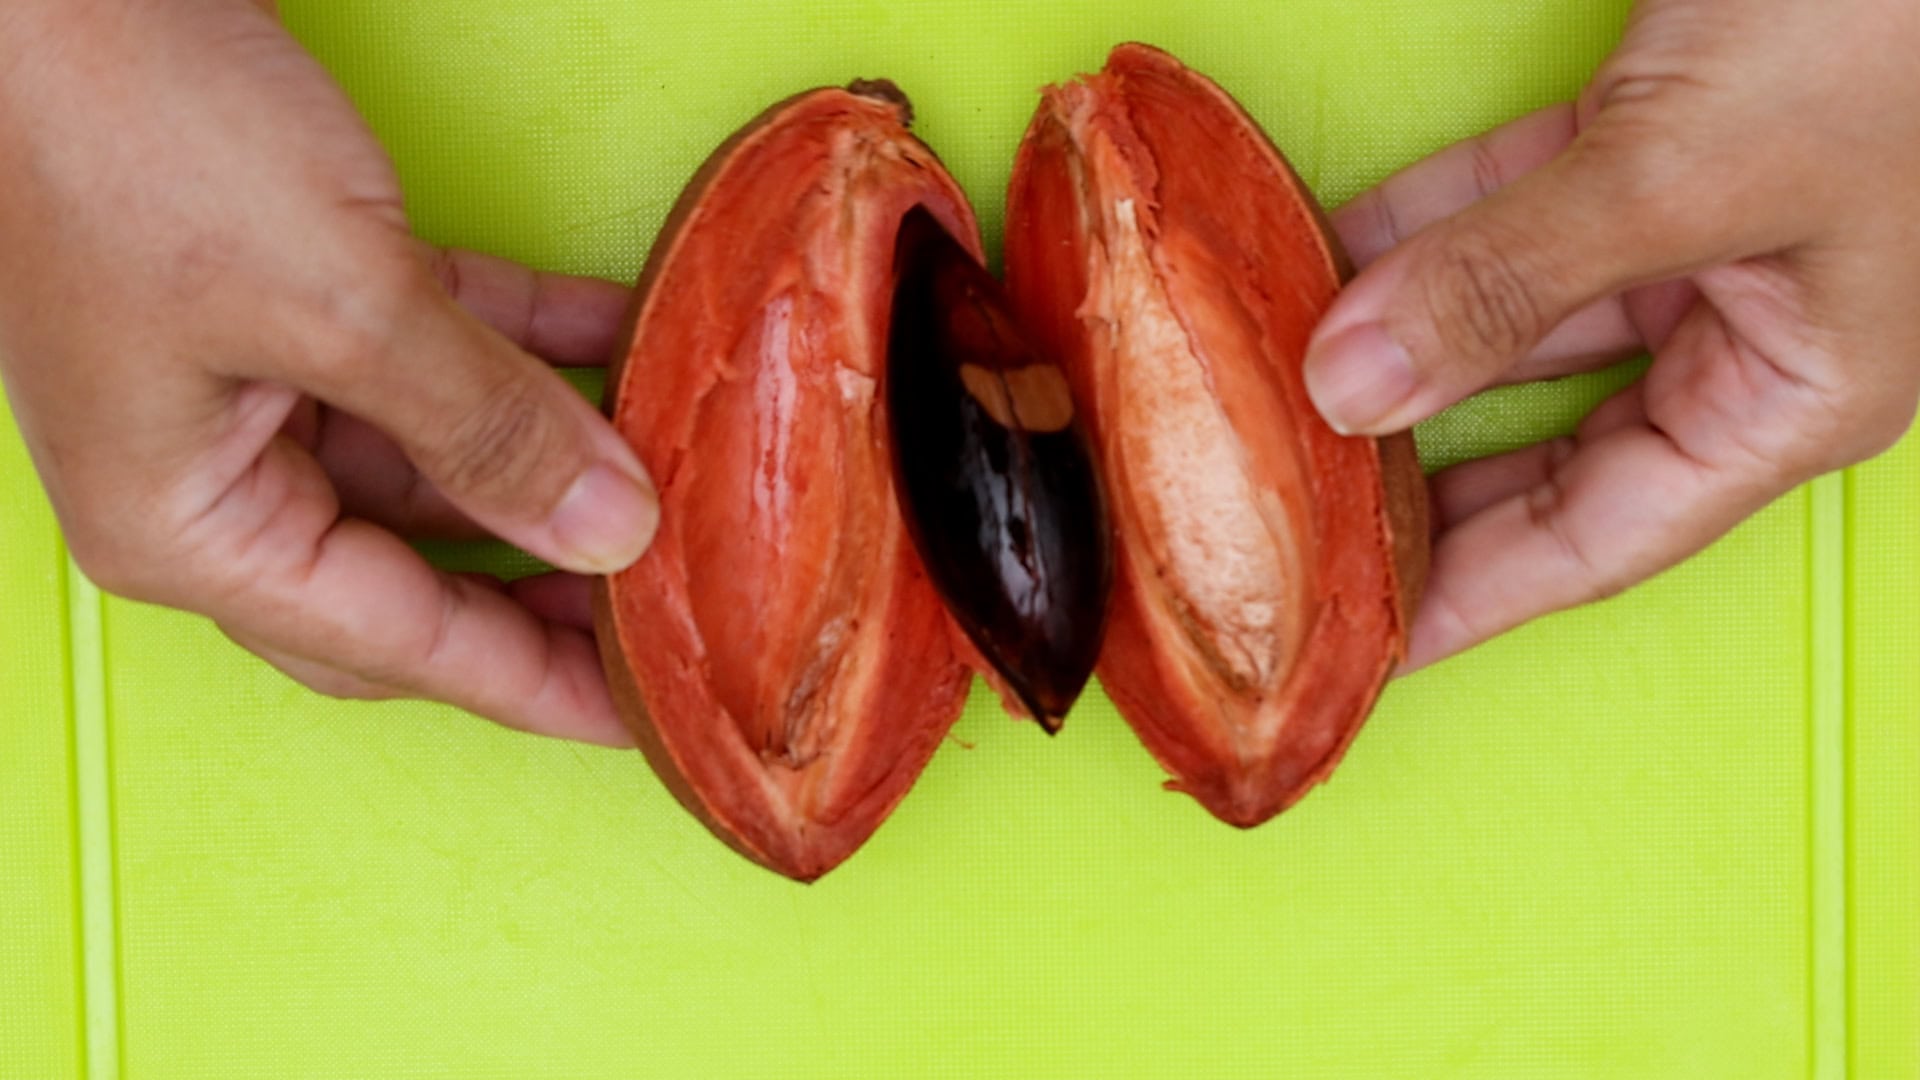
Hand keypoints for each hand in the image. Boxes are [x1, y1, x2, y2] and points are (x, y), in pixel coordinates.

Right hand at [0, 1, 658, 742]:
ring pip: (438, 468)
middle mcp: (220, 480)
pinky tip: (625, 348)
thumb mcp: (338, 303)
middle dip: (547, 595)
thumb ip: (484, 429)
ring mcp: (252, 390)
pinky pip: (436, 357)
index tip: (649, 714)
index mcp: (194, 530)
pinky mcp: (289, 301)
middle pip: (419, 577)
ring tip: (671, 488)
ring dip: (553, 463)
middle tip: (670, 618)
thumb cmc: (124, 131)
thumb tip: (607, 531)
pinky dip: (529, 352)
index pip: (405, 646)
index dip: (538, 684)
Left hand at [1305, 0, 1919, 670]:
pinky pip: (1501, 216)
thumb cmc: (1888, 23)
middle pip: (1541, 451)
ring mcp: (1686, 241)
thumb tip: (1349, 389)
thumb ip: (1510, 283)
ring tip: (1270, 405)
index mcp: (1787, 397)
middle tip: (1289, 529)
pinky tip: (1317, 266)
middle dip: (1415, 486)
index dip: (1466, 599)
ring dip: (1391, 351)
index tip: (1354, 648)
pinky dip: (1412, 235)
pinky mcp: (1641, 146)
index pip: (1594, 539)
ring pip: (1507, 328)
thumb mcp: (1689, 173)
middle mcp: (1735, 337)